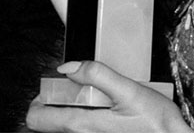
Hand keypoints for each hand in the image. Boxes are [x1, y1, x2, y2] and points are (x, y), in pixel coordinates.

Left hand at [25, 60, 189, 132]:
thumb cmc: (156, 122)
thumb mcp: (129, 90)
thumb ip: (97, 75)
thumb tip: (66, 67)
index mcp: (83, 125)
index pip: (37, 119)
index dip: (38, 100)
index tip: (52, 87)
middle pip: (48, 125)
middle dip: (53, 105)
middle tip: (70, 90)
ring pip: (66, 128)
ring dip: (71, 111)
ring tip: (90, 97)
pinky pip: (84, 131)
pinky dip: (86, 119)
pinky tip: (104, 111)